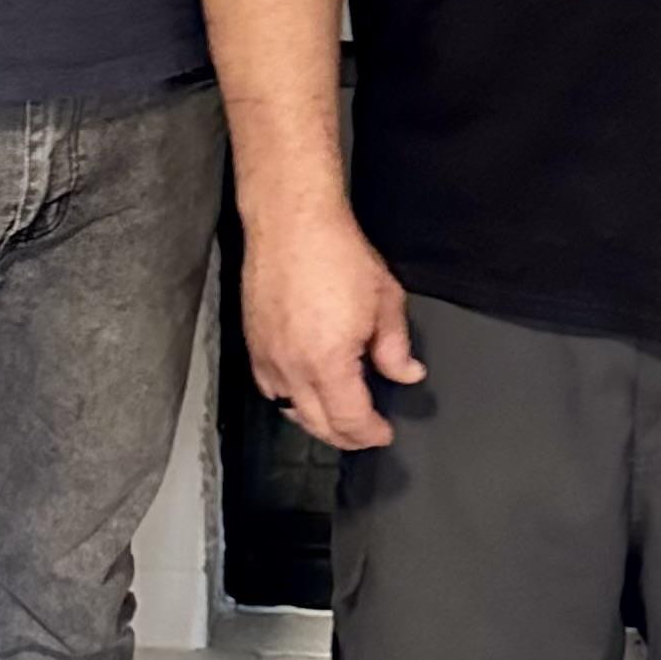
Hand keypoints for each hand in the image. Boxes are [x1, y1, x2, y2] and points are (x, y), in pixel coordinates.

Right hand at [241, 209, 423, 451]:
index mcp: (328, 362)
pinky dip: (289, 400)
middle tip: (366, 434)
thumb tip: (407, 374)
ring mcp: (268, 357)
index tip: (384, 433)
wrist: (292, 222)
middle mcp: (293, 368)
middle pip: (319, 425)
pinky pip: (269, 389)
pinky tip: (304, 394)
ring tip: (338, 420)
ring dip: (316, 423)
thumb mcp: (385, 299)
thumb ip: (396, 347)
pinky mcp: (253, 344)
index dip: (370, 434)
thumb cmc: (337, 253)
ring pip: (290, 411)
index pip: (350, 420)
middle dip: (346, 437)